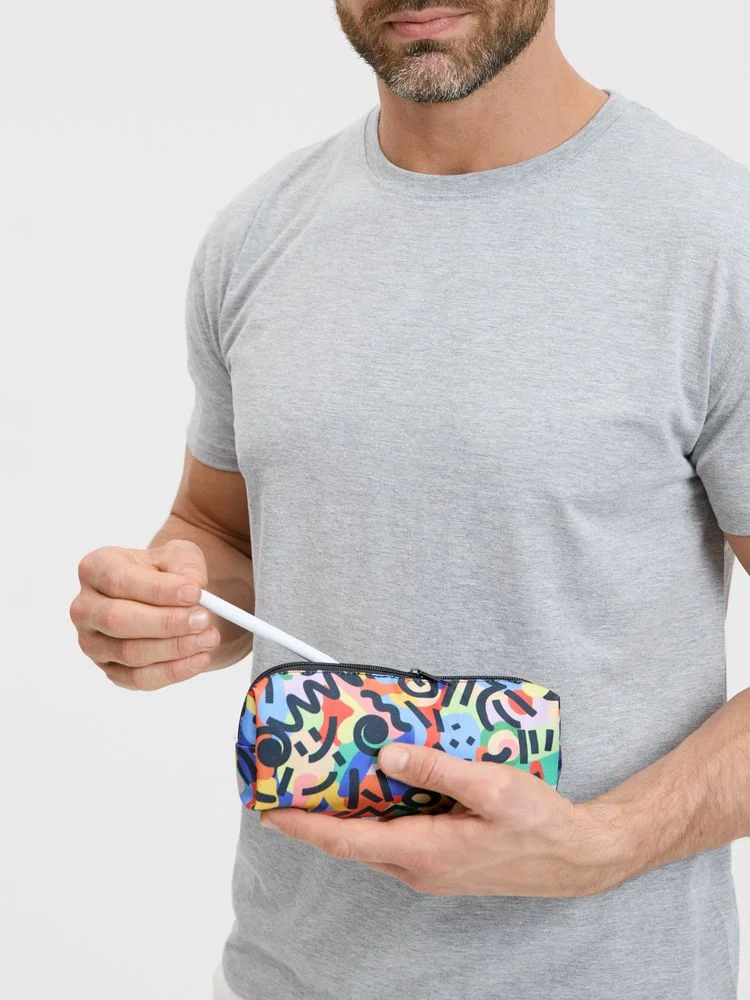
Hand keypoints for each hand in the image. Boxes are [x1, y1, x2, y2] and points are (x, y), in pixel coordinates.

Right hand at [70, 539, 220, 689]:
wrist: (168, 600)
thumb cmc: (167, 574)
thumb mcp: (179, 555)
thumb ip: (186, 565)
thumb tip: (193, 586)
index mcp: (95, 569)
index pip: (119, 581)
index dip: (158, 590)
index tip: (195, 593)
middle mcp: (85, 608)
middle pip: (118, 620)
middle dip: (166, 622)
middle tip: (204, 619)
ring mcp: (93, 643)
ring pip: (130, 653)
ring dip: (175, 648)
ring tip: (209, 637)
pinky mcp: (110, 671)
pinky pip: (139, 679)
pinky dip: (173, 671)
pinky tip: (200, 659)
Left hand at [261, 743, 631, 897]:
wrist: (576, 857)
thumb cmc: (539, 824)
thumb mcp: (491, 788)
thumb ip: (438, 771)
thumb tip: (388, 757)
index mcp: (425, 852)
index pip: (347, 842)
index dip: (305, 826)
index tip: (271, 811)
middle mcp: (419, 867)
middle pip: (353, 843)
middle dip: (317, 817)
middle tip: (290, 785)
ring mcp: (430, 868)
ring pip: (374, 840)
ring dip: (346, 815)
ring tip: (325, 780)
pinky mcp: (443, 859)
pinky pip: (396, 838)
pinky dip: (376, 815)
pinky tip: (379, 787)